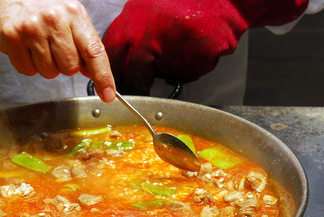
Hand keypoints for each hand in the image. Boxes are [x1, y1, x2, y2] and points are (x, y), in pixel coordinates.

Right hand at [0, 0, 115, 101]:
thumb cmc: (44, 11)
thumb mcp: (70, 19)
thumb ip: (85, 45)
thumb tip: (93, 74)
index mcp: (74, 14)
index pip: (94, 52)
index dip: (103, 76)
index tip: (108, 95)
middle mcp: (54, 19)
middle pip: (70, 68)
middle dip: (65, 65)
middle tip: (54, 48)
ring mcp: (31, 28)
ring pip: (49, 73)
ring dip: (45, 66)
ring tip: (38, 45)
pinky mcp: (11, 38)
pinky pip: (28, 71)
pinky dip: (28, 65)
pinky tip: (25, 47)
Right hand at [103, 0, 306, 94]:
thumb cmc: (212, 32)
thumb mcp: (188, 69)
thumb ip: (164, 78)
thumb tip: (153, 83)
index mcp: (145, 46)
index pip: (131, 78)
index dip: (135, 93)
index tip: (138, 99)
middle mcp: (133, 26)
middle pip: (113, 59)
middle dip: (120, 76)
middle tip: (129, 86)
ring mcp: (133, 11)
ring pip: (112, 41)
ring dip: (118, 58)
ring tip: (127, 69)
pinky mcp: (136, 4)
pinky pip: (122, 27)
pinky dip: (125, 41)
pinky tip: (132, 49)